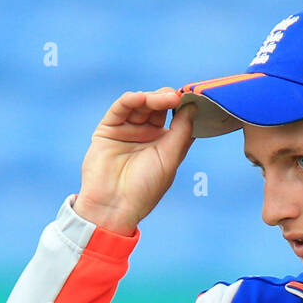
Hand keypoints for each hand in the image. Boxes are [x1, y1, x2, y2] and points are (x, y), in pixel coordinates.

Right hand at [72, 88, 197, 234]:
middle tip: (177, 97)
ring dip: (152, 98)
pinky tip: (142, 98)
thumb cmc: (145, 189)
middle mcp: (146, 134)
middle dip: (168, 100)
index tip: (194, 98)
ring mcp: (127, 130)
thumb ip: (182, 132)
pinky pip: (121, 108)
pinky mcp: (109, 128)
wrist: (114, 205)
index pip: (176, 118)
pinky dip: (131, 100)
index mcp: (164, 144)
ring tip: (165, 99)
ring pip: (141, 105)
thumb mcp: (170, 159)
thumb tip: (193, 106)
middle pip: (158, 108)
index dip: (183, 107)